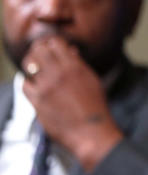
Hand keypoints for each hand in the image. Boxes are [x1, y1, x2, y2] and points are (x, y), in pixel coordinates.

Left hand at [22, 36, 122, 170]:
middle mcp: (59, 74)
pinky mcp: (37, 102)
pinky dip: (28, 82)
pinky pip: (25, 85)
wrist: (91, 131)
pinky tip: (34, 84)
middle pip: (38, 50)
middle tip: (39, 54)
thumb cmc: (95, 107)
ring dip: (30, 63)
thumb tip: (70, 51)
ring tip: (35, 67)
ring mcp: (46, 88)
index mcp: (75, 67)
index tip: (51, 47)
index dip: (51, 43)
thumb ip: (79, 64)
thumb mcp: (92, 80)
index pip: (55, 43)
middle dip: (38, 50)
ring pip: (29, 64)